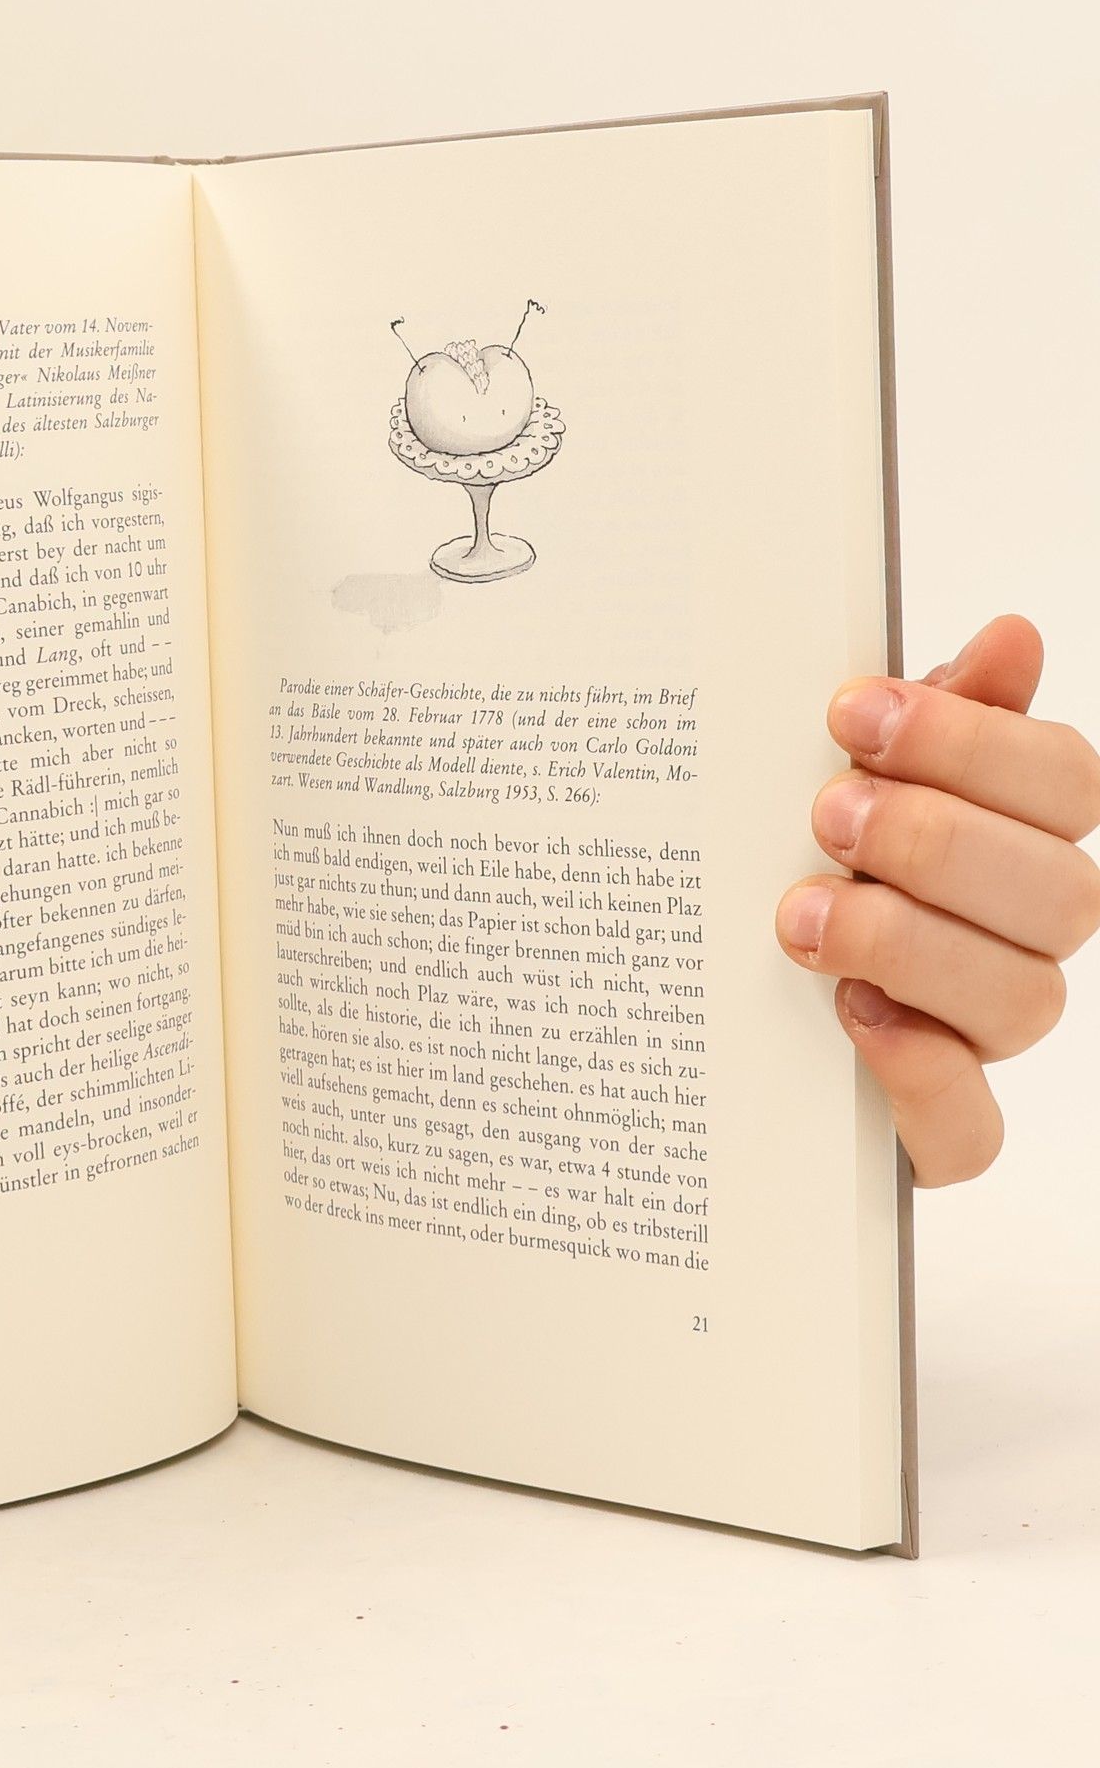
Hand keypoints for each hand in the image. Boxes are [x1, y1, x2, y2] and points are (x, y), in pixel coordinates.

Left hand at [776, 616, 1099, 1185]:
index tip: (852, 712)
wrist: (703, 1008)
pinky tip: (853, 1015)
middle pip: (1060, 894)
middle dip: (939, 841)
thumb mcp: (834, 781)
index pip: (1065, 783)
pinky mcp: (930, 1130)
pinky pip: (970, 1130)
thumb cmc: (792, 862)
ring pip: (1023, 1002)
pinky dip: (920, 1074)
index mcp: (1010, 840)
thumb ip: (924, 717)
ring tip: (800, 914)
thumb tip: (1012, 637)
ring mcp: (978, 1038)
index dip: (975, 743)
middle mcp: (1015, 940)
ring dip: (914, 944)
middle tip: (825, 813)